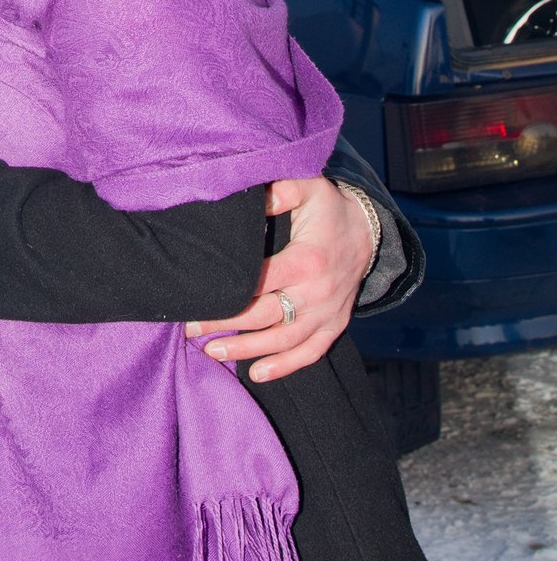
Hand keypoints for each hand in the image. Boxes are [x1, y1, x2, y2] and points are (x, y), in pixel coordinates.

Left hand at [184, 176, 373, 382]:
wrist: (368, 232)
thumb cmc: (329, 208)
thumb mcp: (309, 187)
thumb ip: (283, 191)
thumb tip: (257, 200)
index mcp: (307, 261)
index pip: (260, 284)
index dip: (228, 296)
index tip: (198, 301)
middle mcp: (317, 293)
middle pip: (265, 317)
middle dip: (226, 327)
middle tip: (192, 331)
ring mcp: (327, 313)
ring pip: (284, 341)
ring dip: (248, 351)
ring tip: (213, 352)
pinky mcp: (335, 325)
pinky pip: (310, 353)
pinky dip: (285, 367)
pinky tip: (257, 373)